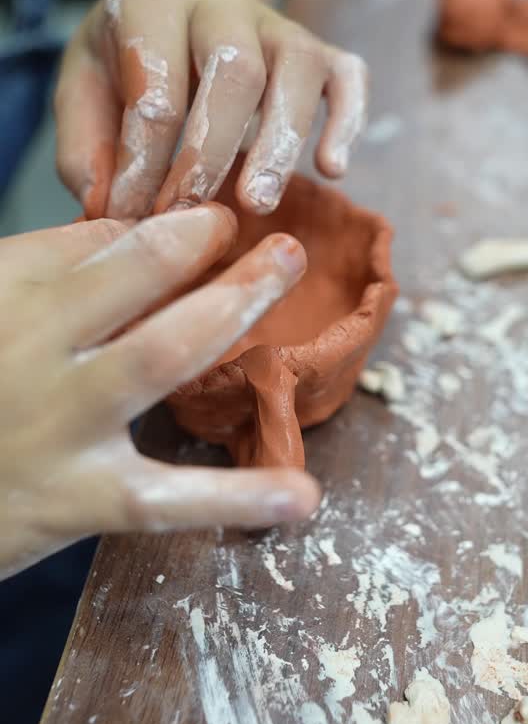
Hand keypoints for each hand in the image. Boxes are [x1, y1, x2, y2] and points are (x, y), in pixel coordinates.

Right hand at [0, 205, 319, 578]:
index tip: (216, 225)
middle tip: (276, 236)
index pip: (102, 243)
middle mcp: (30, 346)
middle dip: (208, 243)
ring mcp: (59, 421)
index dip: (172, 230)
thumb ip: (49, 271)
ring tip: (289, 268)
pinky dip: (236, 497)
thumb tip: (137, 233)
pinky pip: (165, 498)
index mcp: (7, 292)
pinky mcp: (76, 498)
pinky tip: (301, 497)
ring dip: (233, 304)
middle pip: (134, 275)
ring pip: (159, 354)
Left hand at [55, 0, 368, 220]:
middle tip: (195, 213)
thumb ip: (85, 147)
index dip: (144, 159)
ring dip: (280, 142)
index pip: (155, 84)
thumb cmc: (128, 62)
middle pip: (234, 69)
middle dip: (212, 150)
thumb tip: (108, 206)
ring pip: (297, 69)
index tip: (134, 215)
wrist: (179, 10)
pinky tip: (332, 169)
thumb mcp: (83, 89)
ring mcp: (279, 23)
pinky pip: (349, 75)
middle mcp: (223, 0)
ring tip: (258, 202)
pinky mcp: (321, 51)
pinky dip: (347, 120)